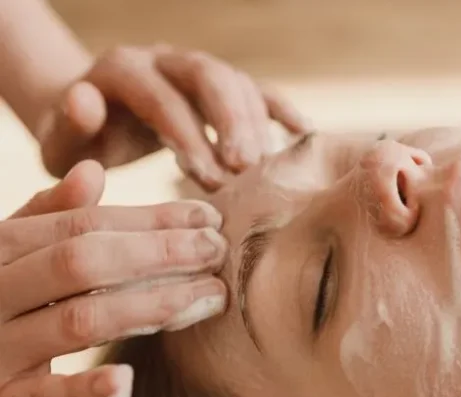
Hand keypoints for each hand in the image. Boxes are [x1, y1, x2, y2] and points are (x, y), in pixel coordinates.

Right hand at [0, 160, 228, 396]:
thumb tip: (93, 170)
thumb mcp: (7, 256)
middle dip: (159, 252)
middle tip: (219, 250)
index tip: (209, 217)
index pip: (83, 225)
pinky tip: (126, 382)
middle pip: (83, 262)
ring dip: (151, 306)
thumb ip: (46, 218)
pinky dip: (85, 389)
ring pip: (77, 320)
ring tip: (211, 297)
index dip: (151, 219)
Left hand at [36, 44, 310, 190]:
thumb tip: (88, 101)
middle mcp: (165, 59)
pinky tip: (304, 135)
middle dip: (231, 121)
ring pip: (237, 82)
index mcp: (123, 69)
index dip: (187, 135)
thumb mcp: (62, 141)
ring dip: (256, 123)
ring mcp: (197, 70)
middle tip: (247, 166)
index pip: (162, 97)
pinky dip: (282, 110)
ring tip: (268, 168)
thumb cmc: (83, 142)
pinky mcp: (221, 87)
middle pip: (208, 76)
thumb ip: (68, 125)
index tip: (207, 177)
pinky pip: (258, 90)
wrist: (99, 121)